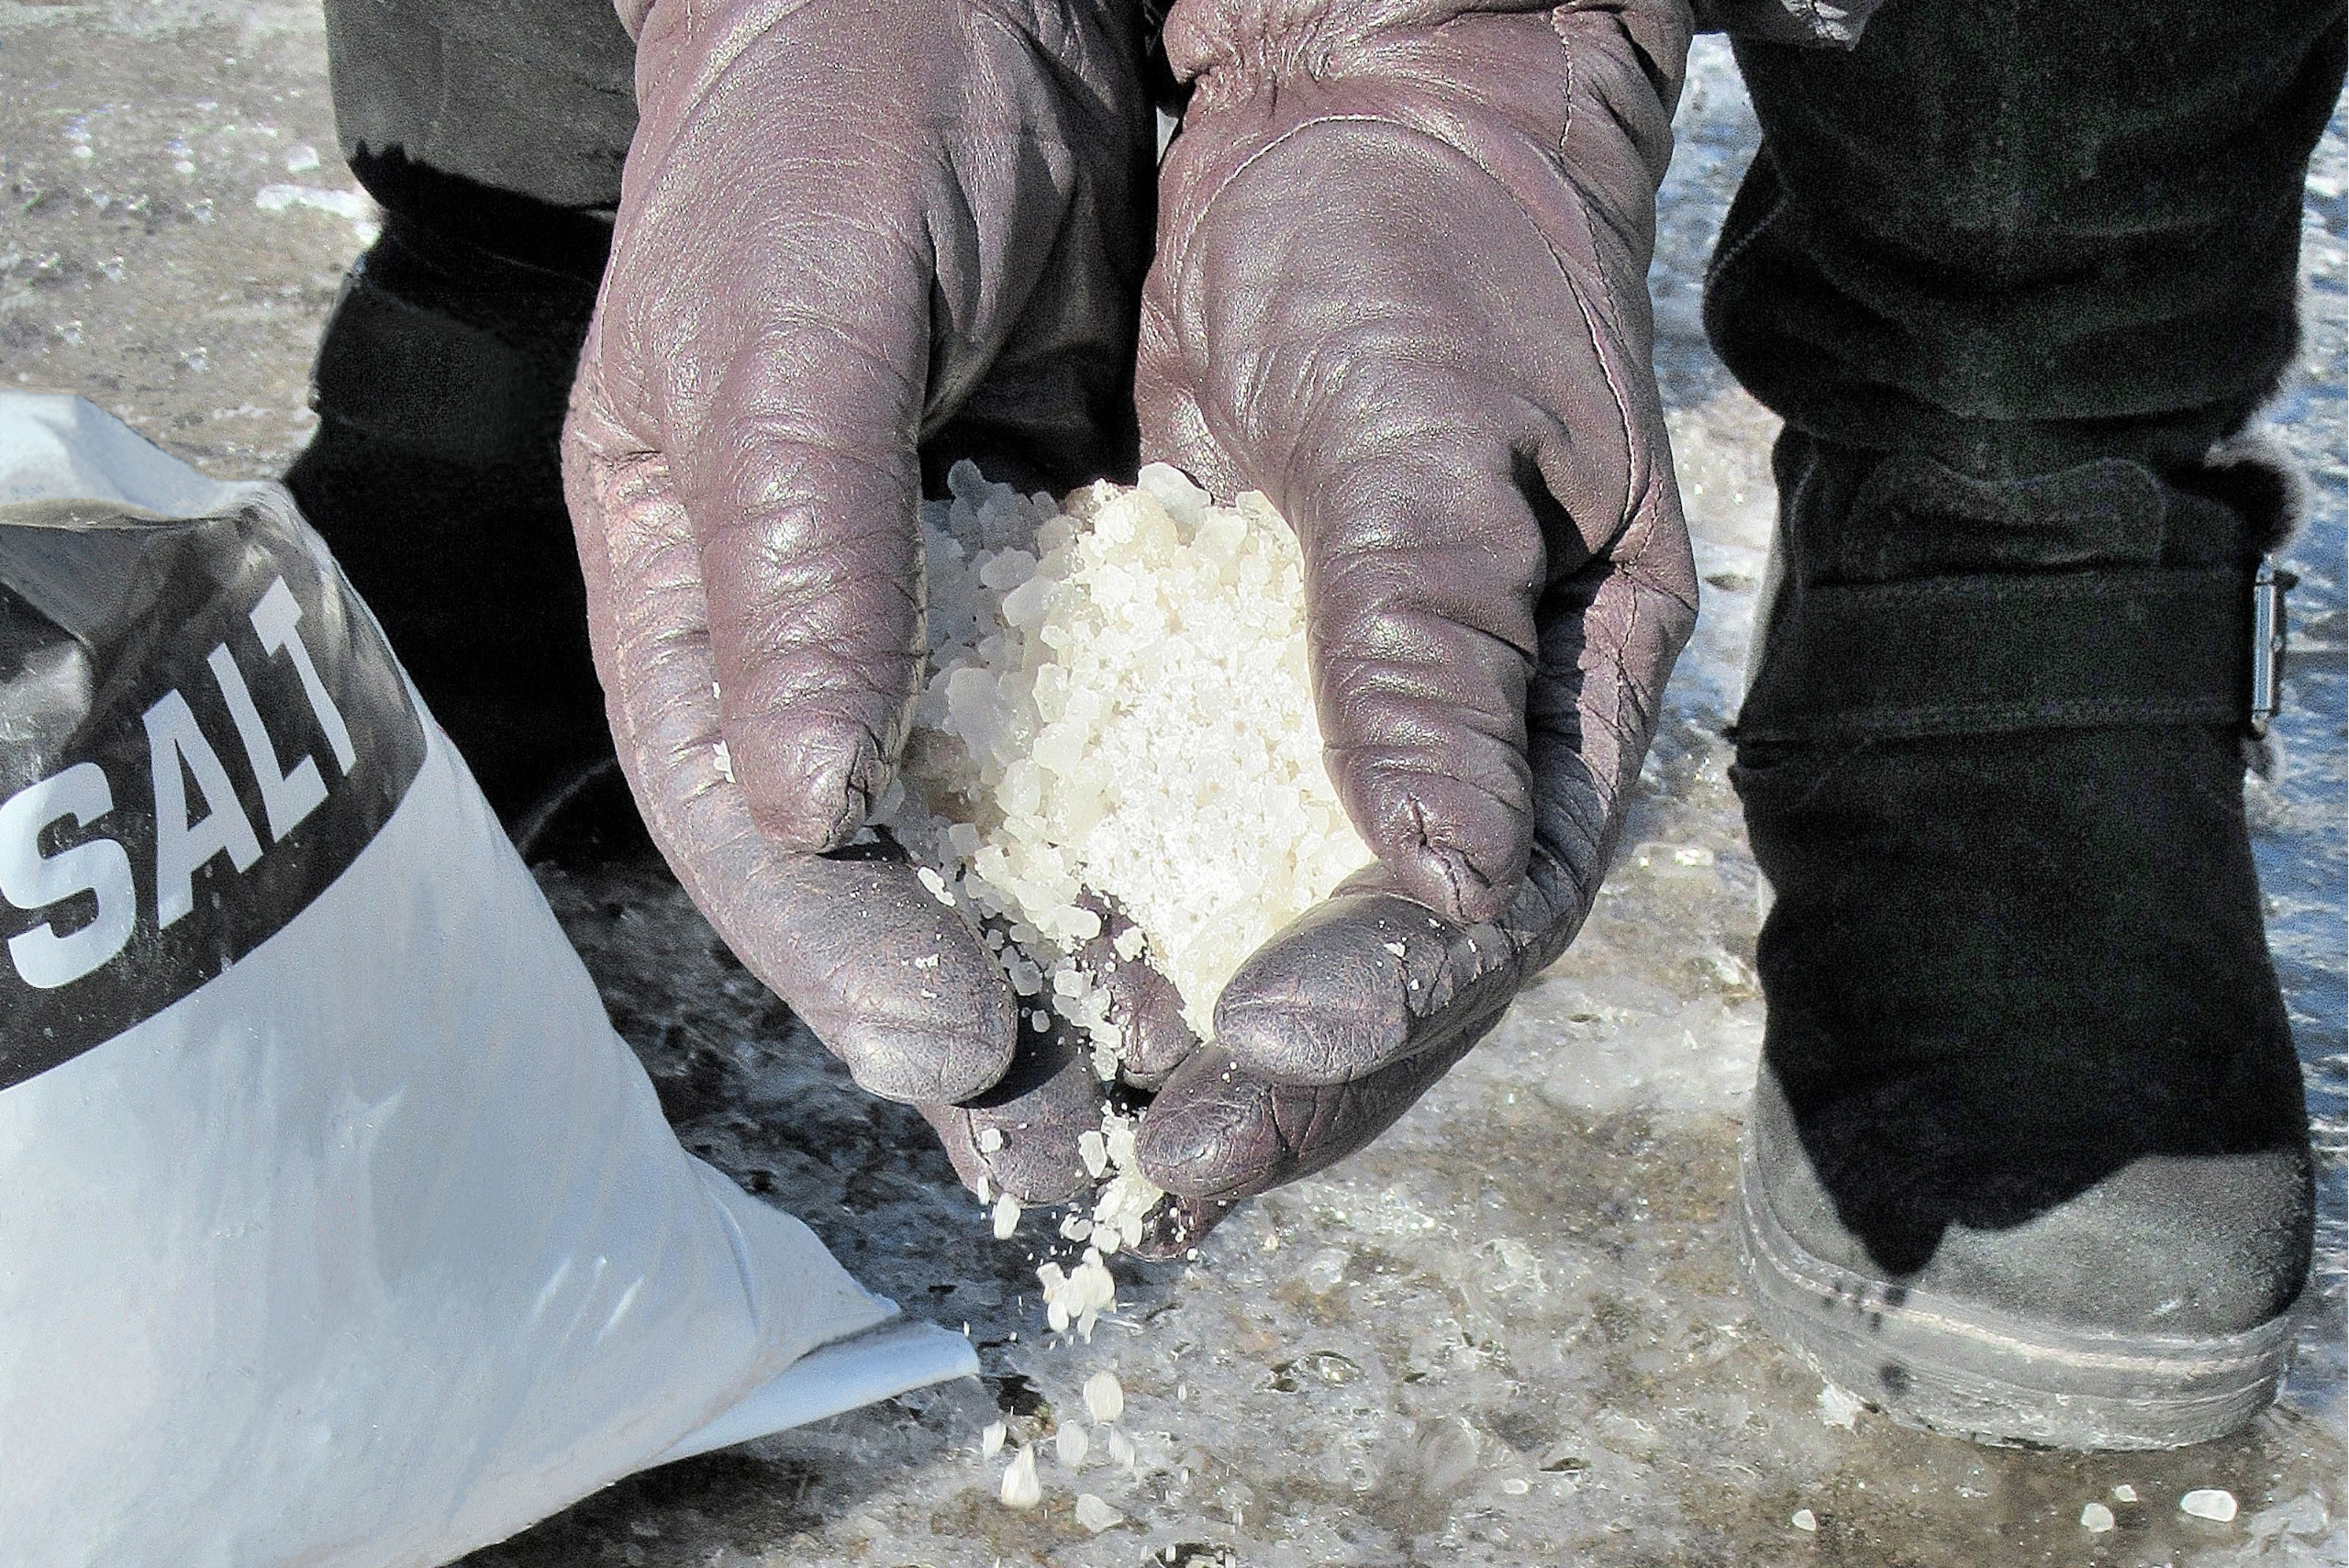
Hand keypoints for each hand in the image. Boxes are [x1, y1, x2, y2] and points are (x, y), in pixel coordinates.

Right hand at [562, 0, 1155, 1201]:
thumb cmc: (831, 116)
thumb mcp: (791, 318)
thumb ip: (794, 551)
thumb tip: (801, 805)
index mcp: (684, 585)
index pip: (741, 816)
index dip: (837, 948)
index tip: (954, 1047)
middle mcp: (798, 630)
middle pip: (862, 871)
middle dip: (956, 1011)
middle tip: (1062, 1152)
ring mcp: (923, 612)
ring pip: (987, 830)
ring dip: (1066, 958)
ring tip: (1155, 1090)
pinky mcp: (1046, 579)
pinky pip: (1095, 742)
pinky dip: (1149, 842)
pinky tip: (1218, 925)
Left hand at [1129, 0, 1699, 1244]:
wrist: (1361, 113)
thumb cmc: (1441, 247)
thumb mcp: (1439, 442)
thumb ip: (1426, 653)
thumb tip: (1442, 879)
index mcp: (1568, 701)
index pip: (1488, 902)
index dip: (1379, 1002)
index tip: (1249, 1063)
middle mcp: (1464, 744)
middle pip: (1382, 965)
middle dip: (1265, 1078)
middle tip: (1140, 1174)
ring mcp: (1347, 724)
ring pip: (1270, 922)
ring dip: (1173, 1025)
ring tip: (1063, 1118)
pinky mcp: (1235, 681)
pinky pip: (1179, 827)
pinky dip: (1111, 904)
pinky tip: (1032, 967)